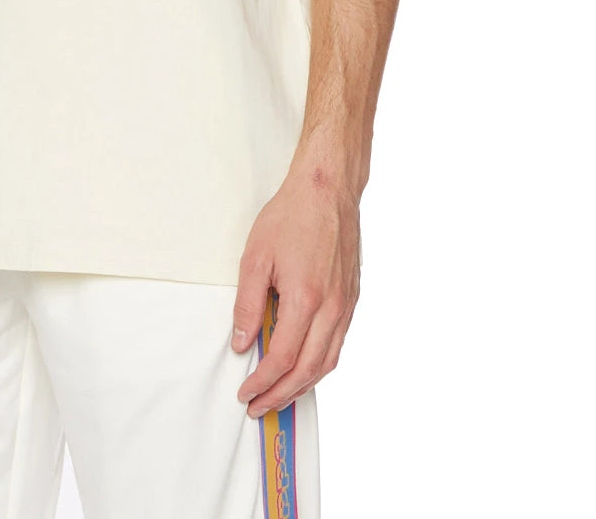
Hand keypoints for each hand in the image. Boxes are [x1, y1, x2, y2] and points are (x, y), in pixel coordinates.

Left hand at [232, 164, 360, 416]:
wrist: (327, 190)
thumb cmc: (291, 216)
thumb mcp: (256, 257)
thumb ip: (248, 303)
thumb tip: (243, 342)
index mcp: (306, 299)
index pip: (282, 358)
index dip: (262, 382)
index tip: (246, 392)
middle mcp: (332, 308)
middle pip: (307, 370)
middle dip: (280, 395)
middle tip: (258, 407)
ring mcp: (346, 306)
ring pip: (327, 363)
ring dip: (302, 386)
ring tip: (279, 396)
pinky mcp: (353, 300)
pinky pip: (338, 344)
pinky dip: (319, 365)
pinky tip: (303, 367)